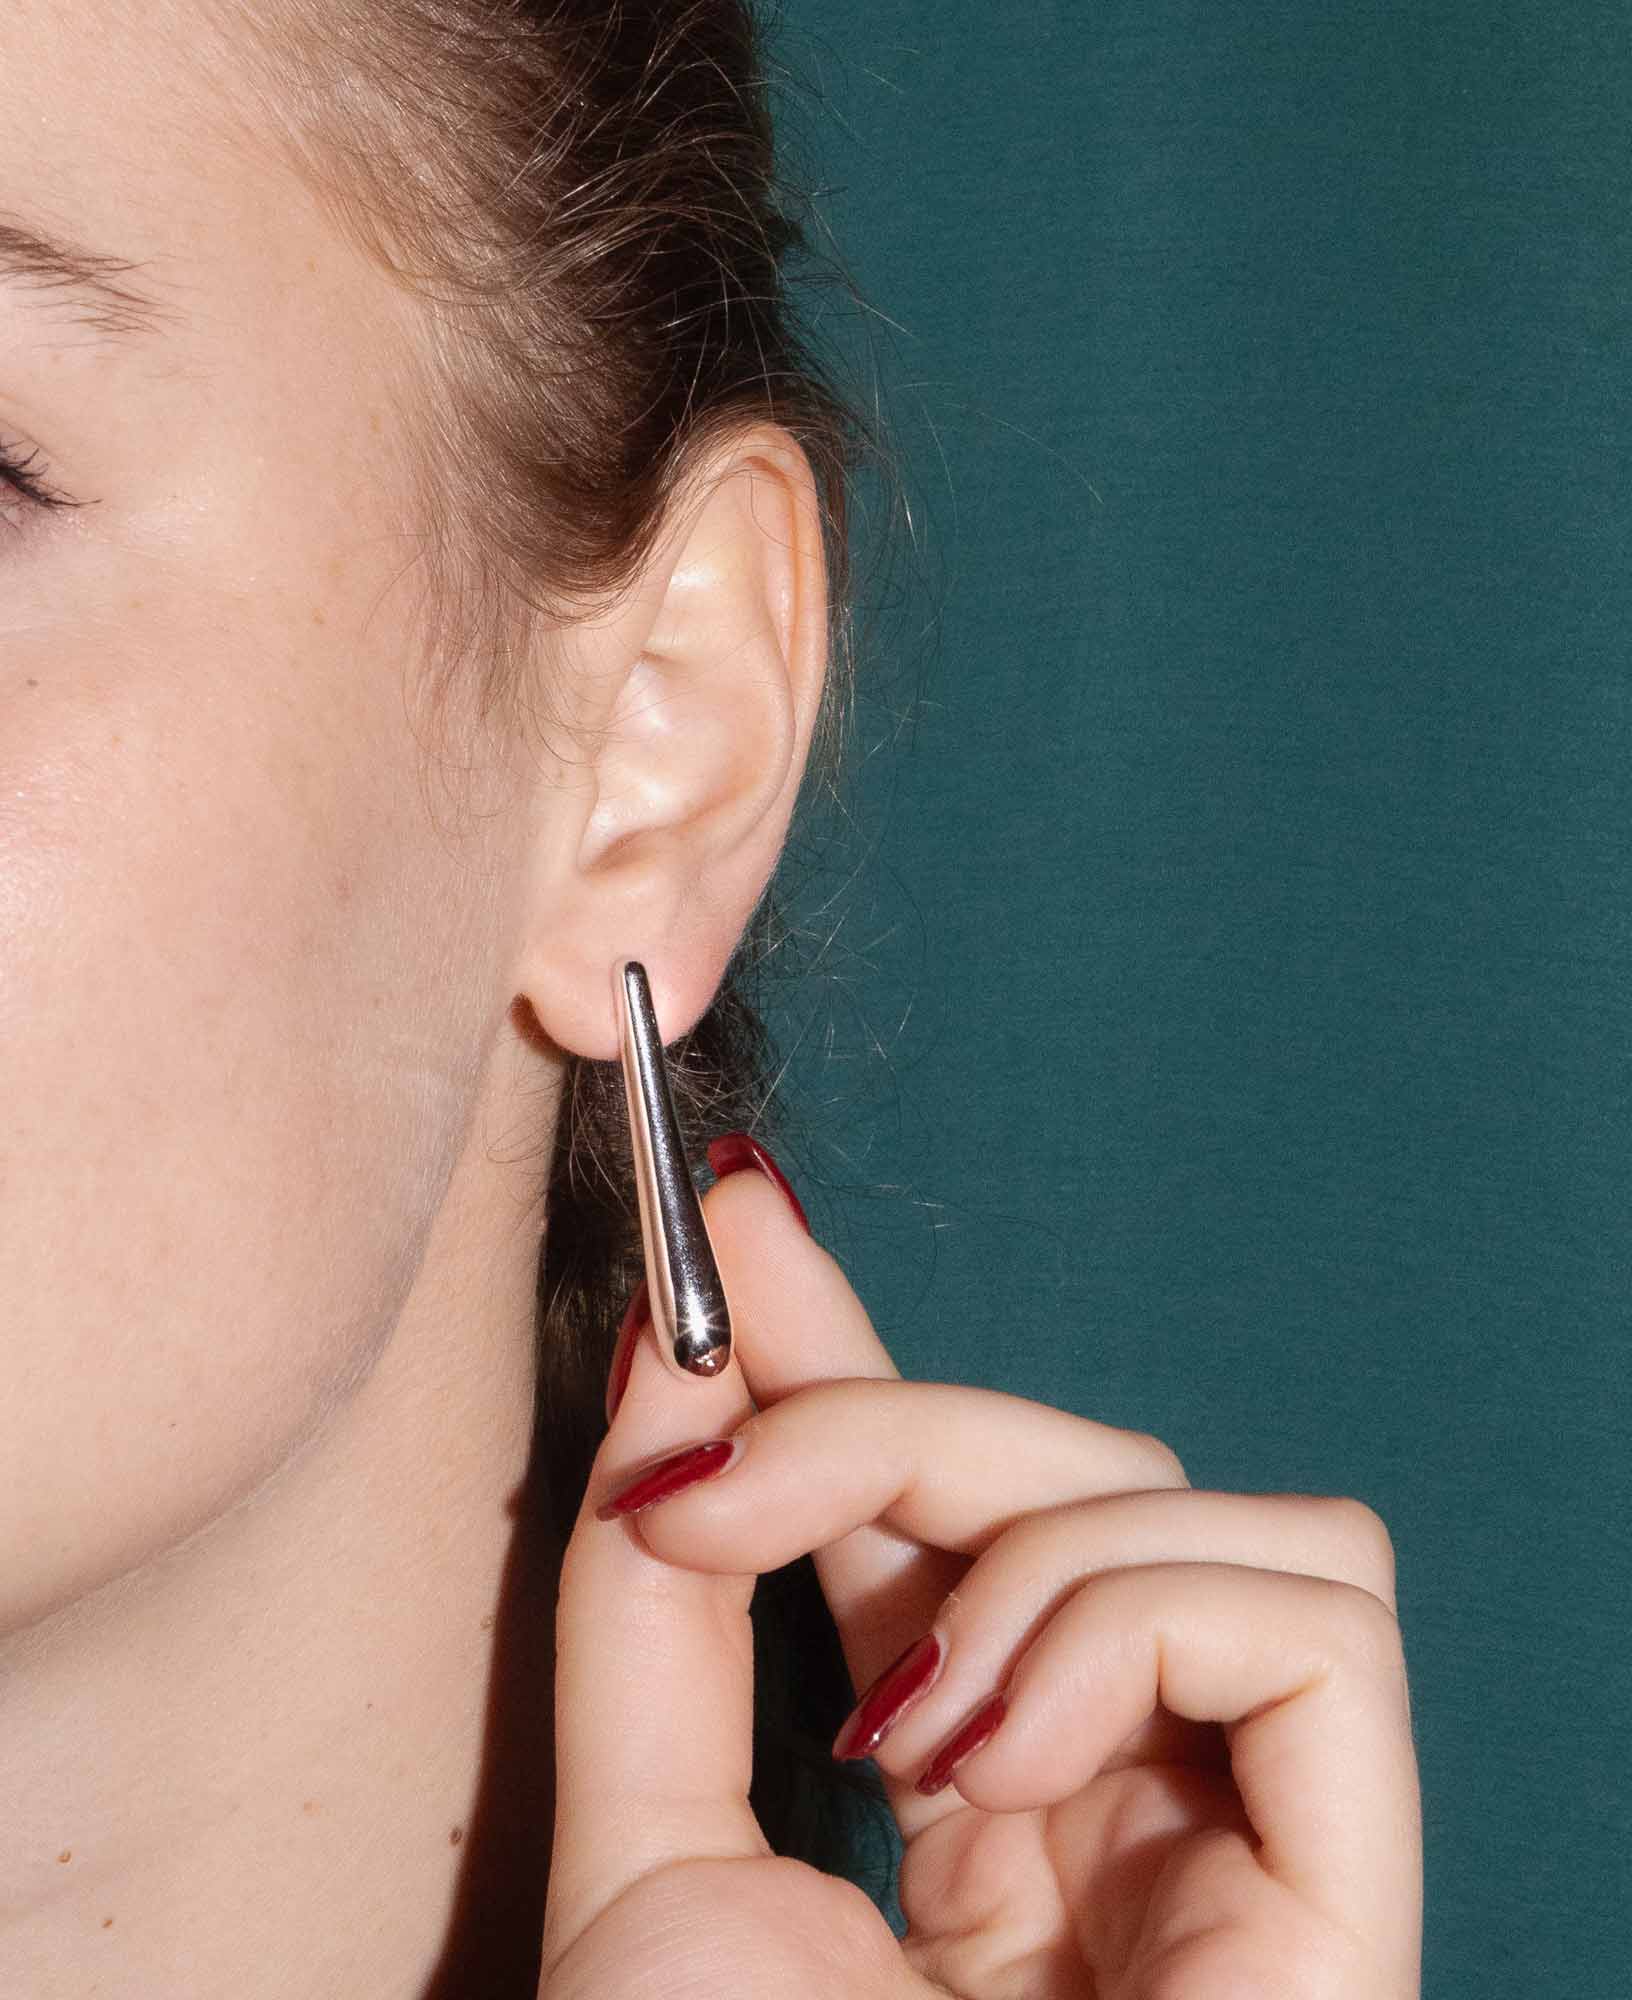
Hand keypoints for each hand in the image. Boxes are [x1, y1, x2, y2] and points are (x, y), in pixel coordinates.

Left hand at [539, 1143, 1422, 1997]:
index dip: (856, 1340)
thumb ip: (653, 1604)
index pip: (947, 1499)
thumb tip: (673, 1350)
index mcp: (980, 1783)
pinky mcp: (1345, 1894)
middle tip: (716, 1483)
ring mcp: (1244, 1837)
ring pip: (1211, 1511)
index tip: (737, 1214)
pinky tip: (988, 1760)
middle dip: (889, 1420)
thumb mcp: (642, 1846)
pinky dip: (1126, 1626)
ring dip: (1016, 1543)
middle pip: (1081, 1466)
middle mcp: (1127, 1793)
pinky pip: (1306, 1623)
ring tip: (892, 1718)